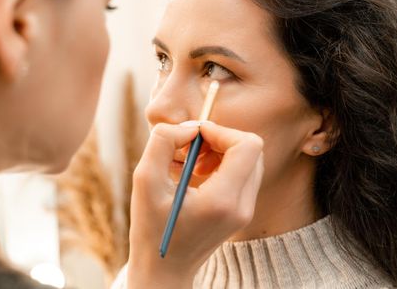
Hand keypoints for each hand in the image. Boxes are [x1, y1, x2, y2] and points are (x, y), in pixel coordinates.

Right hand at [127, 121, 263, 288]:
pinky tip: (197, 171)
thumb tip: (190, 127)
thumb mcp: (145, 180)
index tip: (193, 136)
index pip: (247, 146)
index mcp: (222, 200)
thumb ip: (163, 142)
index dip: (221, 131)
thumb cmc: (150, 227)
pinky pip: (242, 171)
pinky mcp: (241, 210)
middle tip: (190, 148)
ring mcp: (245, 209)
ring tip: (191, 161)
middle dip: (220, 138)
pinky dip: (222, 162)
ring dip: (220, 150)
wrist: (164, 268)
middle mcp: (242, 205)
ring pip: (248, 158)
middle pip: (251, 149)